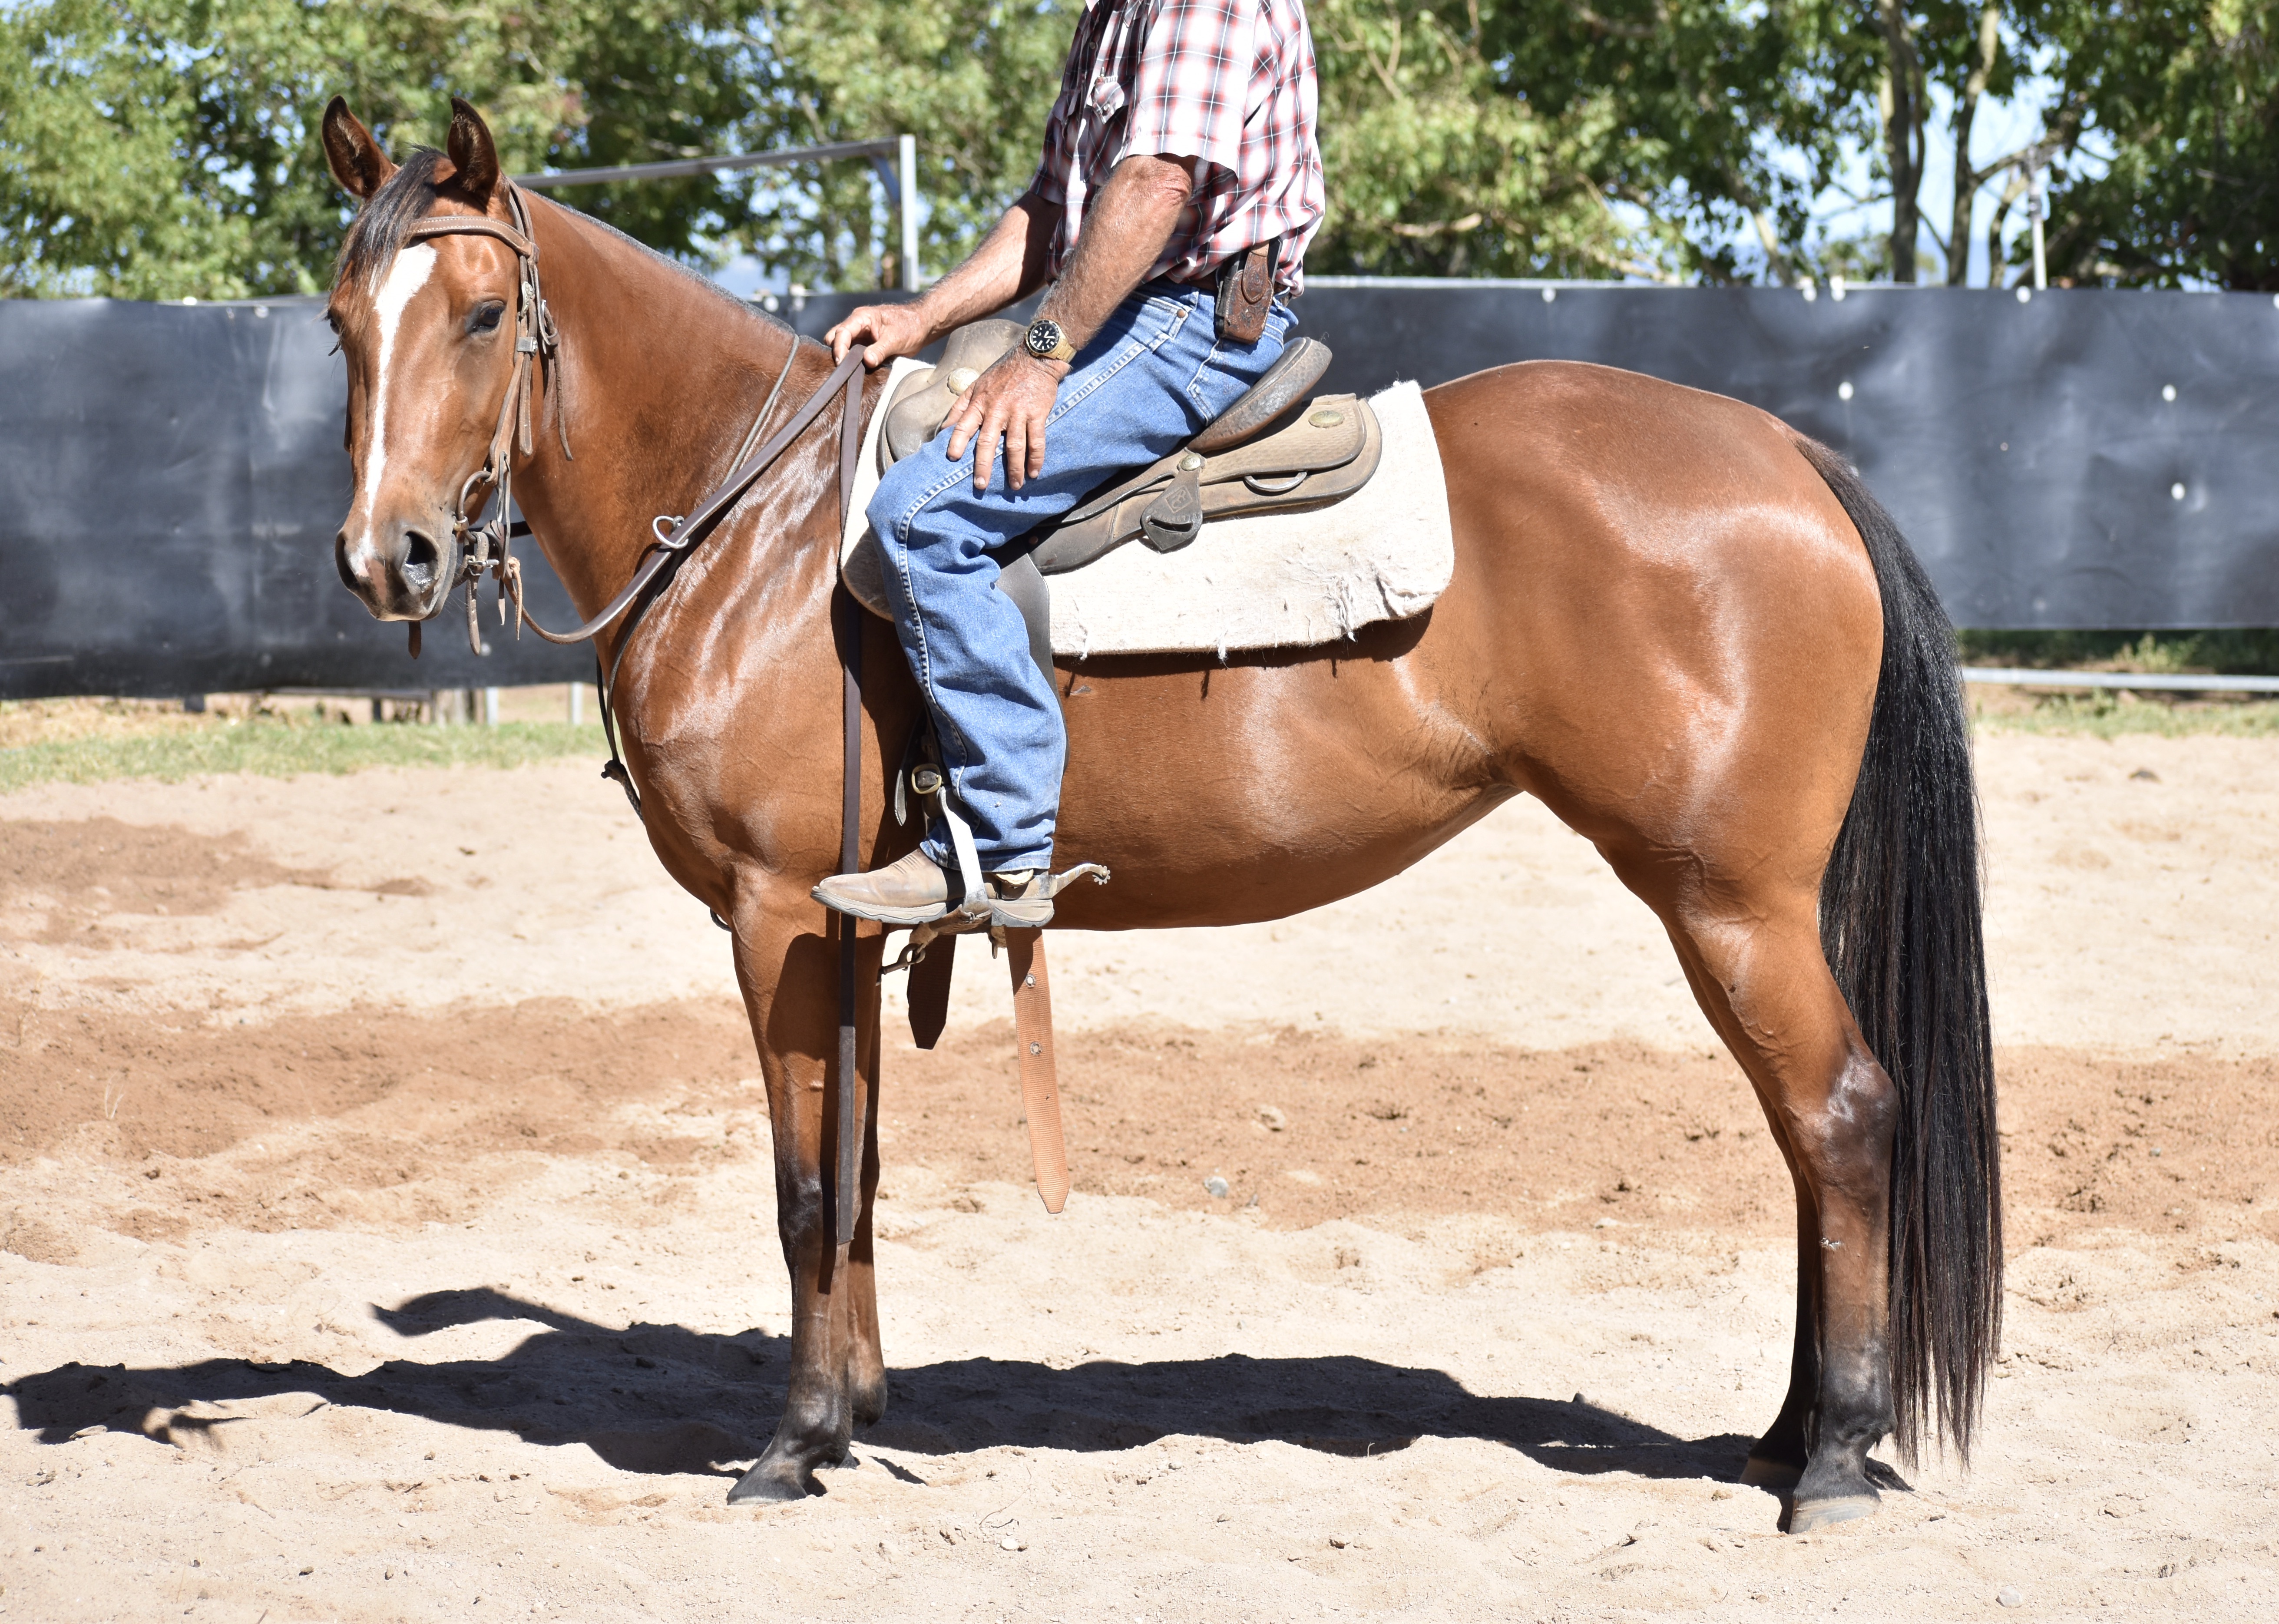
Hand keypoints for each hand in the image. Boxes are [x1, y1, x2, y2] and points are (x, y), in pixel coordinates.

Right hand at [825, 301, 931, 366]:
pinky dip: (852, 363)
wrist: (922, 326)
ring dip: (844, 359)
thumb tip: (867, 361)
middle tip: (844, 370)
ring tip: (850, 374)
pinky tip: (856, 373)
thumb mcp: (896, 339)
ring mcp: (860, 336)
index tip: (841, 364)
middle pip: (835, 338)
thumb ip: (880, 350)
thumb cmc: (910, 326)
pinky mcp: (865, 346)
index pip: (842, 332)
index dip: (839, 348)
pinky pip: (852, 355)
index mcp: (862, 317)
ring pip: (842, 347)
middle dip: (837, 353)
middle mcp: (857, 325)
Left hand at [944, 351, 1066, 492]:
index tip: (952, 458)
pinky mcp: (1037, 413)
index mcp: (980, 401)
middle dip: (984, 465)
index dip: (957, 442)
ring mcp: (1018, 412)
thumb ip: (961, 406)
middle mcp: (997, 408)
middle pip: (988, 441)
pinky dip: (1036, 458)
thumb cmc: (1004, 372)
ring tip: (1015, 486)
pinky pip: (1036, 440)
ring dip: (1015, 468)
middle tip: (981, 485)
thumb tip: (945, 428)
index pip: (964, 424)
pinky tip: (1034, 472)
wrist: (1035, 357)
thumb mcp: (977, 384)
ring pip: (1014, 445)